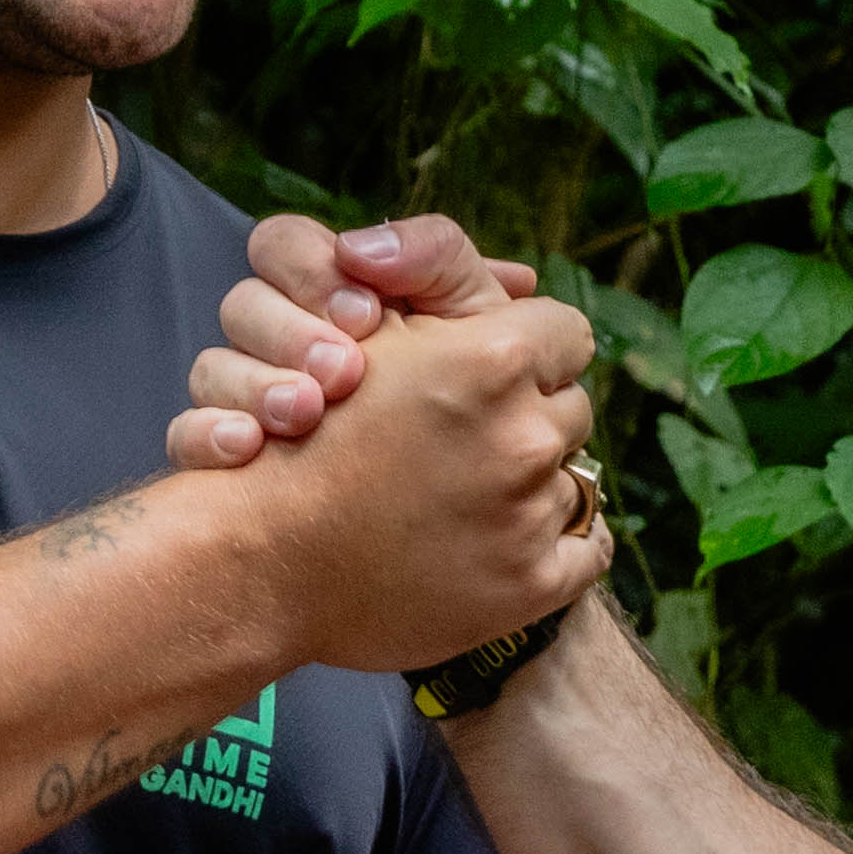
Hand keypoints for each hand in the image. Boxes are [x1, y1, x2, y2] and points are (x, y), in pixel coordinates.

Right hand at [168, 212, 534, 469]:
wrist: (466, 514)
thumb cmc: (483, 403)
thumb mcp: (479, 325)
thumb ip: (439, 260)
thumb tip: (362, 248)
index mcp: (330, 295)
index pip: (282, 245)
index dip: (311, 269)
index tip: (368, 314)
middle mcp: (280, 342)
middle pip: (242, 304)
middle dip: (292, 333)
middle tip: (344, 371)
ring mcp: (248, 403)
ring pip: (211, 368)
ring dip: (258, 385)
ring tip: (306, 413)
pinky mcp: (228, 465)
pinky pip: (186, 438)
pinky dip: (210, 436)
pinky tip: (249, 449)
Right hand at [223, 281, 608, 672]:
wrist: (262, 560)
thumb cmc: (299, 436)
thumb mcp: (367, 323)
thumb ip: (438, 269)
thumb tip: (524, 280)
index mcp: (492, 360)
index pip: (564, 331)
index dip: (523, 347)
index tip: (492, 371)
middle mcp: (524, 435)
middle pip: (570, 406)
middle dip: (527, 414)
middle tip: (467, 438)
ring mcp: (530, 515)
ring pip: (572, 475)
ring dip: (531, 481)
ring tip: (464, 494)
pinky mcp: (531, 585)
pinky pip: (590, 550)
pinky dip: (557, 544)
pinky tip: (507, 539)